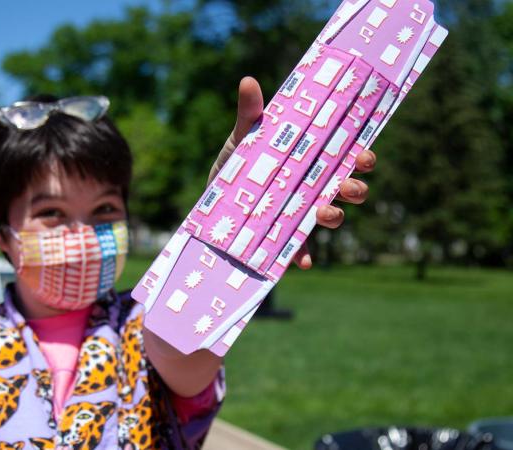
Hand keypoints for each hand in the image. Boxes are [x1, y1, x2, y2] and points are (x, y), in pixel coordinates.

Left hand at [209, 77, 375, 269]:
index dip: (363, 157)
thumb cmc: (236, 164)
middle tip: (349, 185)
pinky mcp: (285, 237)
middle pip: (348, 187)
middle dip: (355, 187)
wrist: (212, 202)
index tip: (364, 154)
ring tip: (324, 213)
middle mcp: (314, 188)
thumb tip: (248, 81)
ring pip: (332, 216)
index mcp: (312, 160)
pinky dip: (303, 255)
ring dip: (334, 216)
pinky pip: (300, 248)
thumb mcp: (242, 137)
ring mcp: (302, 214)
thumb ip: (250, 114)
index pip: (347, 156)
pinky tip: (301, 261)